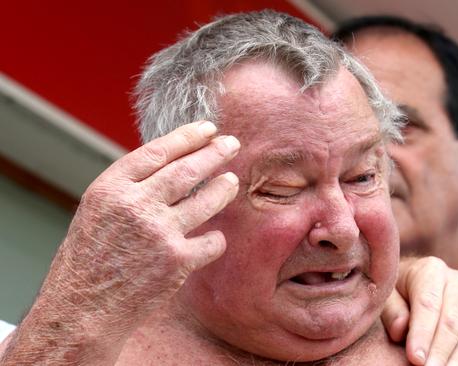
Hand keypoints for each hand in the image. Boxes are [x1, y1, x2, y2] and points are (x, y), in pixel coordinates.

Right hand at [2, 121, 239, 363]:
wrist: (83, 310)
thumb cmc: (89, 260)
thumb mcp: (99, 211)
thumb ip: (131, 187)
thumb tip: (174, 163)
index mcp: (110, 189)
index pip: (157, 152)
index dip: (186, 138)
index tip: (207, 129)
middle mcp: (135, 205)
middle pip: (187, 170)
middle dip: (215, 153)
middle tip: (232, 144)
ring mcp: (159, 232)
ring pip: (207, 199)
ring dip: (224, 187)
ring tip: (231, 180)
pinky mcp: (177, 260)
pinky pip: (211, 241)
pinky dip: (215, 239)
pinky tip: (212, 238)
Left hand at [382, 256, 457, 365]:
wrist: (418, 281)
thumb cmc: (399, 292)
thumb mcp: (387, 295)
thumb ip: (392, 311)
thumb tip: (400, 330)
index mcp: (431, 271)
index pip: (428, 304)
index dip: (422, 333)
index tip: (415, 358)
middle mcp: (457, 281)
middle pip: (452, 321)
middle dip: (440, 351)